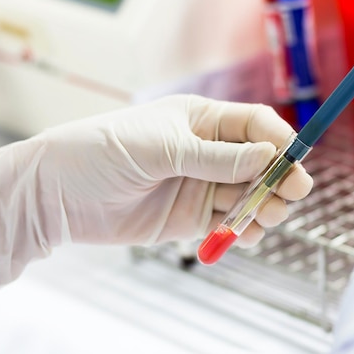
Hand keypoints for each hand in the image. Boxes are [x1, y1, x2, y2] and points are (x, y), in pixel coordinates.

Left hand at [0, 95, 312, 284]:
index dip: (278, 140)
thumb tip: (268, 156)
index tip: (294, 159)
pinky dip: (244, 228)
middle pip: (260, 162)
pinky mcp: (192, 216)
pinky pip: (229, 221)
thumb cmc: (103, 152)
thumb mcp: (162, 148)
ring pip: (249, 193)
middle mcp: (208, 151)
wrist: (59, 195)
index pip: (254, 124)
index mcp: (201, 120)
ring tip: (268, 216)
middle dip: (279, 176)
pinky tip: (248, 234)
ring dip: (265, 204)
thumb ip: (215, 157)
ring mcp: (202, 184)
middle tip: (293, 192)